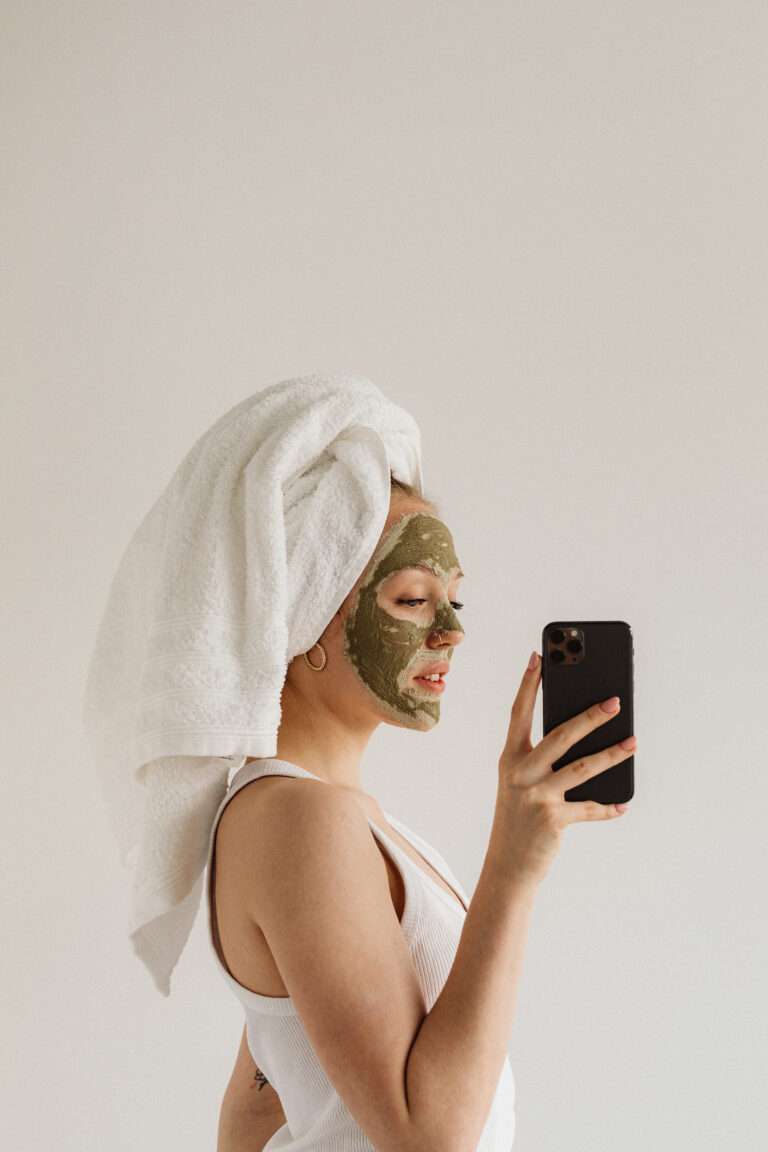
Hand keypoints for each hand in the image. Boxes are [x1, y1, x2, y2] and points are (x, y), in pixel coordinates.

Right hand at [496, 652, 634, 884]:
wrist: (507, 866)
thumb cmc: (519, 817)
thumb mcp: (521, 783)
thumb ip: (544, 759)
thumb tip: (585, 734)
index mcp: (509, 758)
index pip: (518, 712)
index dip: (528, 684)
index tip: (539, 656)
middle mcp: (520, 773)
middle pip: (560, 735)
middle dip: (591, 716)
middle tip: (615, 701)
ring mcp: (536, 796)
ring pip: (582, 768)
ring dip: (612, 755)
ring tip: (633, 743)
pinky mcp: (552, 820)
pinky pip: (589, 808)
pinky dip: (608, 807)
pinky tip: (623, 804)